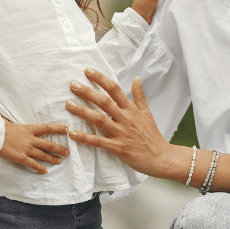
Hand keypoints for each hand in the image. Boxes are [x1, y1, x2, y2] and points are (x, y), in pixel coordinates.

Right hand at [0, 118, 68, 173]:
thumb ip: (12, 121)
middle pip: (49, 144)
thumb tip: (6, 117)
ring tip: (60, 161)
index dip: (58, 128)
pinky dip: (40, 168)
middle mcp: (30, 139)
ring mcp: (26, 149)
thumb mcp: (9, 121)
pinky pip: (33, 164)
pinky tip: (45, 171)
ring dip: (53, 158)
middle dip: (59, 148)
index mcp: (29, 128)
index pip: (47, 127)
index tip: (66, 130)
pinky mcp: (21, 158)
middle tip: (67, 152)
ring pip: (43, 155)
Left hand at [65, 69, 184, 179]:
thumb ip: (139, 95)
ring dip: (82, 111)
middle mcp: (125, 118)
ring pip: (99, 119)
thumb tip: (137, 78)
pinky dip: (85, 137)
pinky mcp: (117, 148)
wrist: (160, 157)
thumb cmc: (152, 135)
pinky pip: (98, 141)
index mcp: (131, 109)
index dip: (101, 79)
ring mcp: (121, 133)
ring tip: (68, 104)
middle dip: (87, 92)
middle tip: (72, 85)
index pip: (114, 89)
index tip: (88, 71)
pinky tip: (72, 133)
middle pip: (104, 102)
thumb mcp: (147, 112)